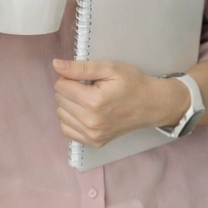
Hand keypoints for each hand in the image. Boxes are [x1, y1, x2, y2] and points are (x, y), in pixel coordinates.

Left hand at [51, 60, 188, 146]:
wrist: (151, 105)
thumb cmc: (132, 83)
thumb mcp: (109, 68)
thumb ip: (80, 67)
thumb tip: (55, 64)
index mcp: (94, 101)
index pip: (61, 86)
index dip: (69, 77)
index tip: (84, 77)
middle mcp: (91, 122)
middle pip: (59, 100)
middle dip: (69, 90)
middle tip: (88, 87)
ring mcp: (92, 135)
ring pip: (61, 115)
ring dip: (69, 105)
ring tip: (87, 99)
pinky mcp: (94, 142)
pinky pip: (67, 130)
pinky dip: (71, 120)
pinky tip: (84, 112)